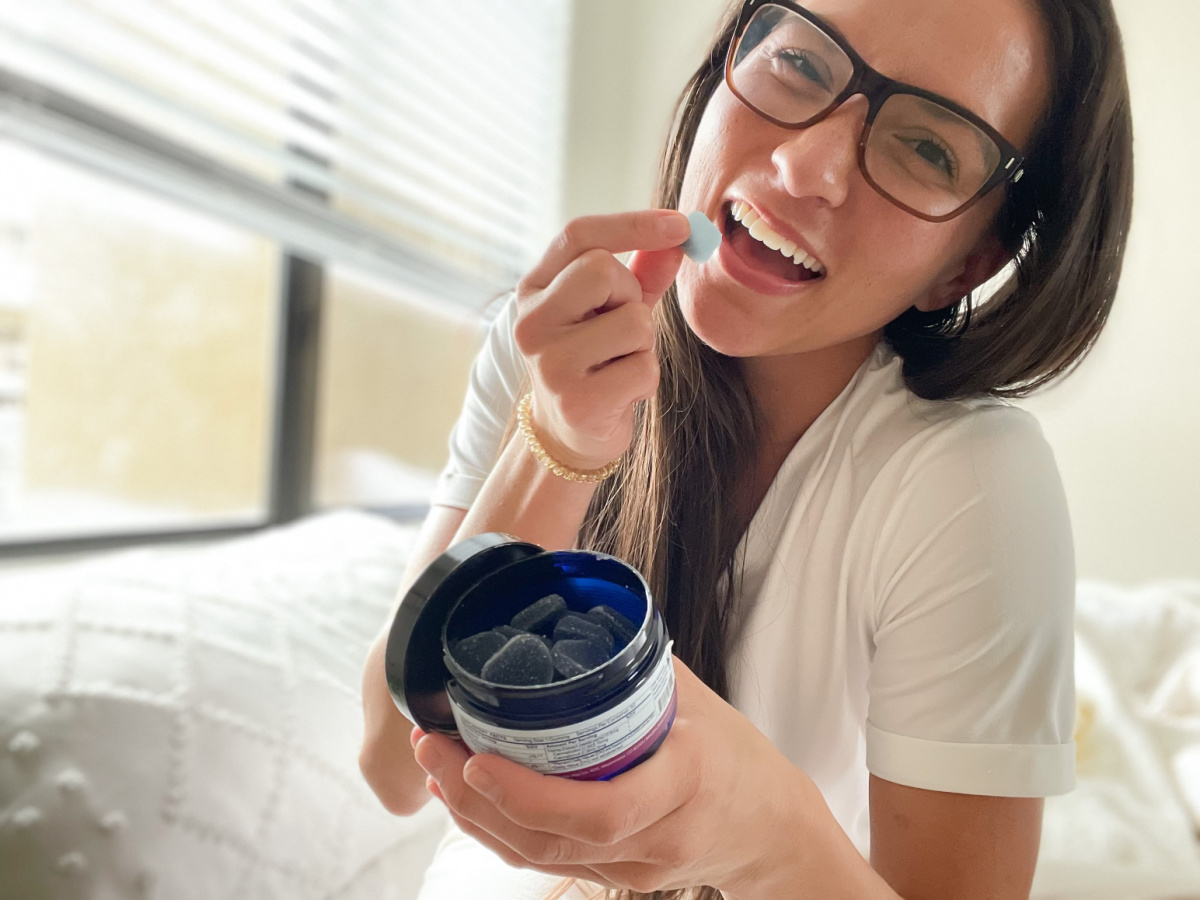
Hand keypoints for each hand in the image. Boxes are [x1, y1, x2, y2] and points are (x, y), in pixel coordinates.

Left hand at [412, 655, 806, 895]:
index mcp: (685, 784)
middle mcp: (658, 838)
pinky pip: (548, 861)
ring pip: (540, 856)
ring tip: (435, 766)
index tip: (477, 755)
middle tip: (432, 747)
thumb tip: (574, 611)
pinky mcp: (619, 879)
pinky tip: (468, 798)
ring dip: (476, 815)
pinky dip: (500, 831)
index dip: (529, 793)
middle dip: (477, 799)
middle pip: (552, 838)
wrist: (773, 828)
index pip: (602, 810)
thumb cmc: (736, 753)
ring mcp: (636, 868)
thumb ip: (636, 668)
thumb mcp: (699, 699)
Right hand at [513, 210, 689, 471]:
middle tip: (620, 326)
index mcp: (533, 290)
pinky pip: (643, 368)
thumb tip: (680, 237)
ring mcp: (549, 364)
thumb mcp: (611, 310)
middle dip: (630, 295)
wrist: (568, 435)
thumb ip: (642, 273)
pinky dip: (645, 379)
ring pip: (633, 323)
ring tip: (618, 363)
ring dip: (643, 344)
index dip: (632, 224)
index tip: (679, 224)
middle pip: (603, 271)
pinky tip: (621, 392)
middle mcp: (530, 323)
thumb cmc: (594, 361)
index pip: (578, 236)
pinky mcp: (576, 402)